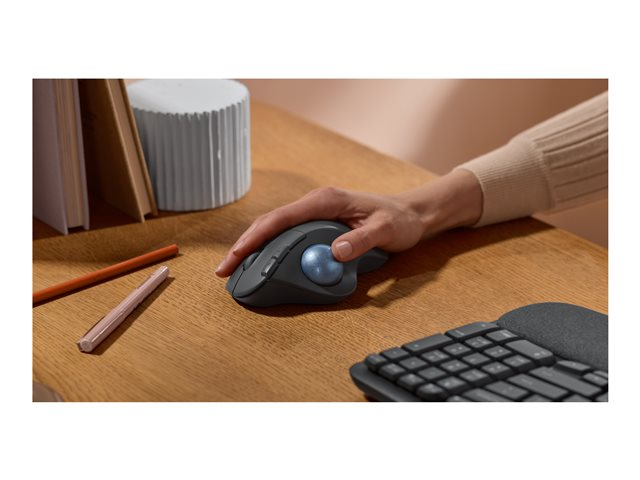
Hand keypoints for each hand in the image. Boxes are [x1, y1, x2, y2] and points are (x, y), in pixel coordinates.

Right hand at [215, 168, 481, 276]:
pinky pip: (287, 236)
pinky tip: (263, 264)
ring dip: (253, 249)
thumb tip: (333, 253)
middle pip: (269, 224)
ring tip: (236, 271)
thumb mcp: (386, 229)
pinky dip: (270, 250)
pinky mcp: (318, 224)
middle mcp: (314, 203)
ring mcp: (314, 213)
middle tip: (224, 272)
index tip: (236, 257)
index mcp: (324, 201)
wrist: (411, 214)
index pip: (280, 218)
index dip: (254, 238)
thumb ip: (361, 241)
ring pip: (274, 229)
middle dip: (244, 246)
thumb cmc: (399, 219)